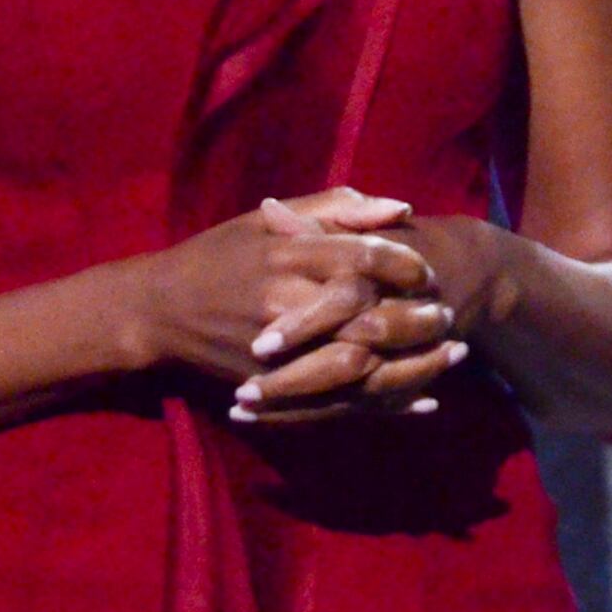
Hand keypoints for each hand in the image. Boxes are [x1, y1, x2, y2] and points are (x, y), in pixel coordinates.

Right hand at [132, 191, 456, 423]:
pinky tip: (426, 397)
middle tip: (449, 314)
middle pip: (372, 316)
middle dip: (421, 318)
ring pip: (365, 367)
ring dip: (417, 364)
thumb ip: (335, 208)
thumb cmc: (219, 256)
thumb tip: (400, 208)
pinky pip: (342, 402)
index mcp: (289, 256)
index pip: (366, 259)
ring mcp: (282, 352)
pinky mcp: (278, 388)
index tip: (428, 270)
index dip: (407, 265)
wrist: (158, 312)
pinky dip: (390, 404)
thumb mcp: (268, 219)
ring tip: (452, 355)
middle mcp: (288, 304)